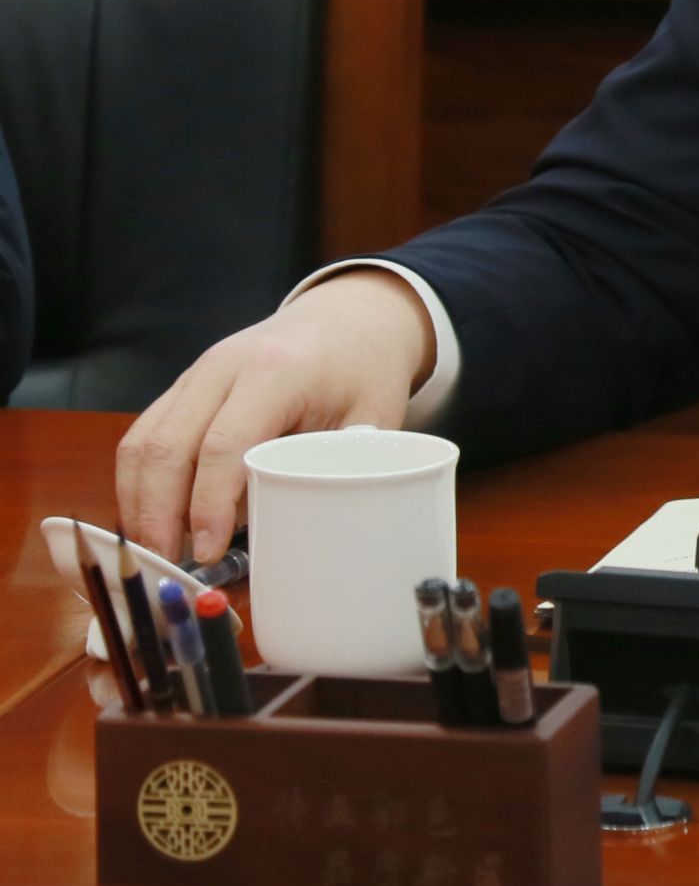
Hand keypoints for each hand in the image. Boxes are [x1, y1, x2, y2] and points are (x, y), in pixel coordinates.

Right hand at [116, 271, 434, 564]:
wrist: (348, 317)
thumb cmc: (364, 369)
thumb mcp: (372, 417)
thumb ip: (337, 467)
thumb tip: (301, 531)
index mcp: (277, 370)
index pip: (224, 443)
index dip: (209, 503)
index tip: (208, 551)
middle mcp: (225, 366)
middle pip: (168, 446)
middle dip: (160, 514)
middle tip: (171, 569)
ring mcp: (198, 373)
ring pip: (143, 441)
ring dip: (141, 503)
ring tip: (159, 554)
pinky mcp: (184, 386)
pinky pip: (144, 434)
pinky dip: (140, 482)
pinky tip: (155, 518)